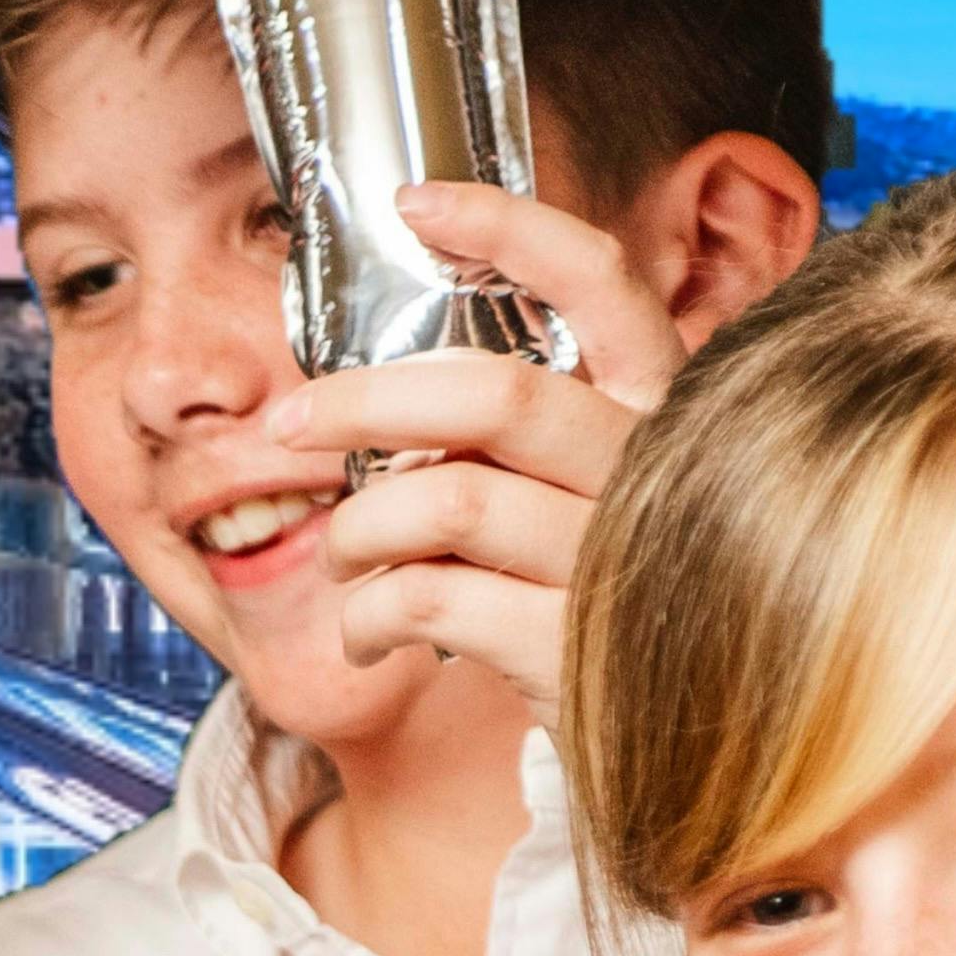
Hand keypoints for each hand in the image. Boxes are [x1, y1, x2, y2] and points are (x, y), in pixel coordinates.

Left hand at [257, 181, 684, 706]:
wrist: (666, 753)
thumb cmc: (593, 601)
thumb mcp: (581, 496)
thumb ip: (518, 436)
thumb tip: (381, 407)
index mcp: (661, 408)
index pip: (602, 283)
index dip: (509, 229)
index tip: (413, 203)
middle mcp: (655, 471)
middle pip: (491, 395)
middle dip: (361, 401)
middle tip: (289, 426)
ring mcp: (619, 562)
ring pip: (444, 500)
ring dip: (360, 527)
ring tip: (346, 555)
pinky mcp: (573, 652)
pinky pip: (431, 600)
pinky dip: (369, 613)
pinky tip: (369, 629)